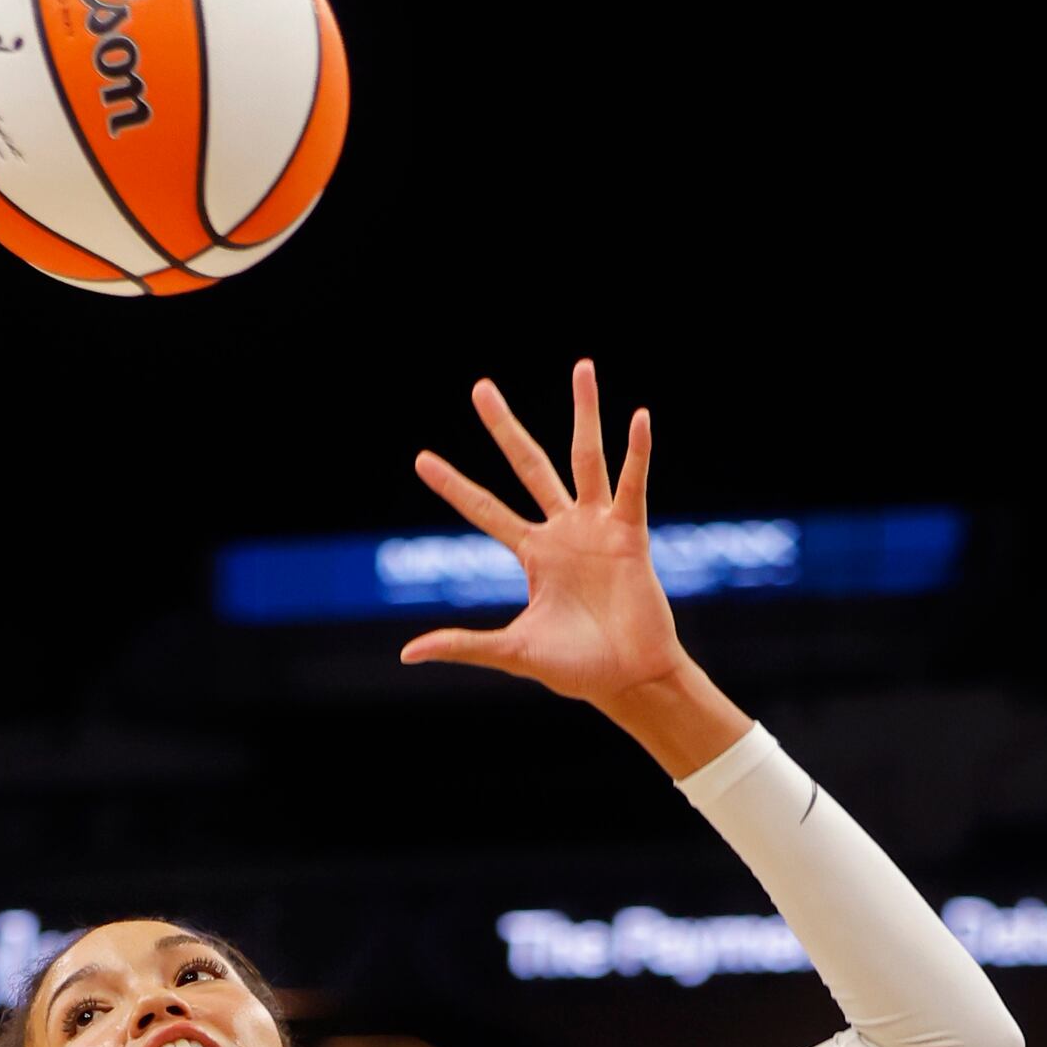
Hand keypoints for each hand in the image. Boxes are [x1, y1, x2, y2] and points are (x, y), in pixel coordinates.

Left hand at [400, 360, 685, 709]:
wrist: (630, 679)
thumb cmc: (576, 669)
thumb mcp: (512, 653)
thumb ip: (463, 645)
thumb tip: (407, 653)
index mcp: (533, 554)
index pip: (484, 511)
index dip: (455, 486)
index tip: (422, 459)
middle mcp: (562, 531)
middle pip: (528, 465)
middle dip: (504, 428)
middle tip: (480, 387)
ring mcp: (597, 527)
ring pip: (586, 458)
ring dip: (585, 413)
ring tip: (582, 367)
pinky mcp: (631, 534)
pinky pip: (632, 486)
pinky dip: (638, 454)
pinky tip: (639, 418)